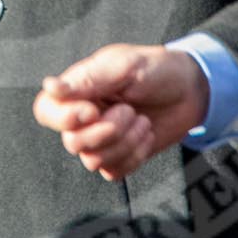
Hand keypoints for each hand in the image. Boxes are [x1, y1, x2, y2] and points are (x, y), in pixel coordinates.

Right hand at [33, 44, 209, 179]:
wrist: (191, 90)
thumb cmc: (157, 70)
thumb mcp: (124, 66)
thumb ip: (87, 80)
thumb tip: (50, 87)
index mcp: (78, 90)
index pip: (46, 111)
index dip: (65, 118)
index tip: (93, 109)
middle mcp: (84, 117)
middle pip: (72, 142)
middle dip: (106, 131)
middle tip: (129, 110)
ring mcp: (101, 140)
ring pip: (93, 161)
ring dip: (125, 142)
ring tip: (141, 120)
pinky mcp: (120, 158)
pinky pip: (113, 172)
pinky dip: (134, 155)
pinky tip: (145, 135)